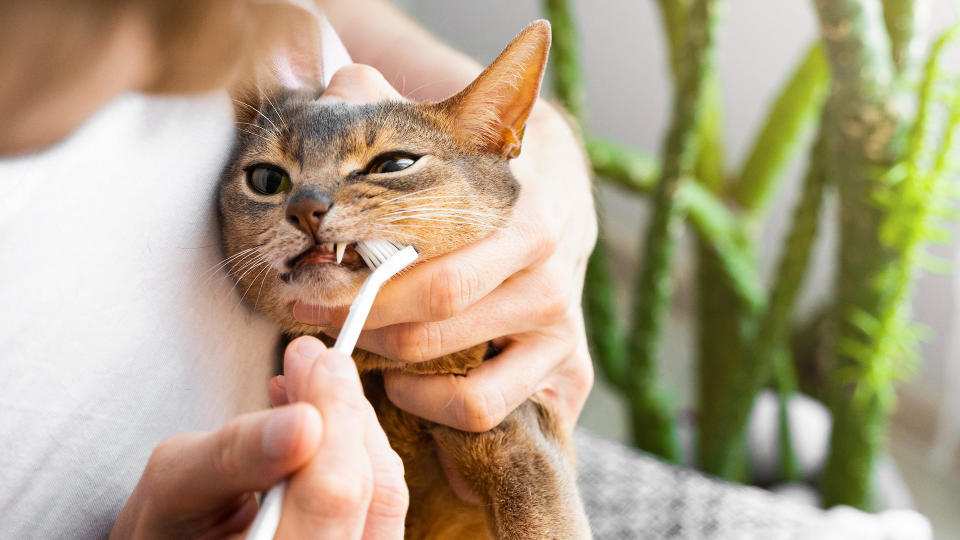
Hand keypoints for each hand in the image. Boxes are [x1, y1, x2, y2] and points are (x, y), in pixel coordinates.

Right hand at [112, 336, 406, 539]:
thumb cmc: (168, 527)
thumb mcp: (177, 485)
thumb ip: (238, 452)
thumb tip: (305, 420)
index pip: (332, 493)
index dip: (335, 415)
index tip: (315, 358)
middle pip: (372, 490)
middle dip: (345, 411)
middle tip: (313, 359)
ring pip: (385, 493)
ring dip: (352, 426)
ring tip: (310, 382)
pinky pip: (380, 501)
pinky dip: (355, 451)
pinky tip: (320, 417)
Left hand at [291, 64, 596, 434]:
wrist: (561, 196)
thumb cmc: (486, 175)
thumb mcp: (451, 137)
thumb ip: (394, 111)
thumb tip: (345, 85)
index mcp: (528, 219)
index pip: (436, 268)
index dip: (362, 282)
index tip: (310, 277)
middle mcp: (551, 279)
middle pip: (437, 319)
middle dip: (360, 320)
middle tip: (314, 311)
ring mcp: (562, 330)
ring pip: (462, 378)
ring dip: (392, 366)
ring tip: (360, 343)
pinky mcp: (567, 371)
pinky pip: (488, 411)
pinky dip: (437, 407)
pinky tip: (407, 382)